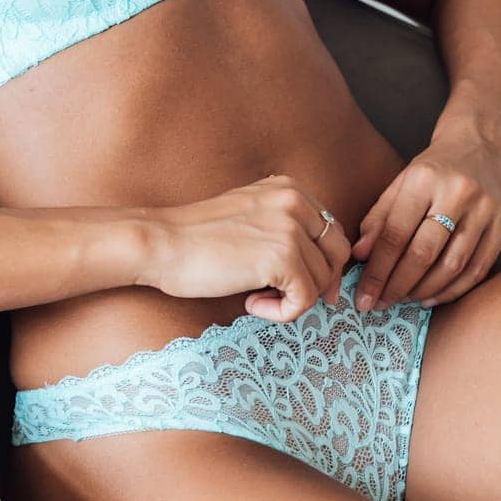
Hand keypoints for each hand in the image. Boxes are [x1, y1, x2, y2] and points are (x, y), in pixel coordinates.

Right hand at [134, 173, 352, 322]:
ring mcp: (290, 228)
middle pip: (338, 254)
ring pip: (322, 281)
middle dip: (319, 283)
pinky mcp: (282, 258)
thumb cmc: (198, 237)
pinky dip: (282, 313)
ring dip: (292, 299)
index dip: (320, 263)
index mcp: (288, 187)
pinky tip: (251, 303)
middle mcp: (294, 201)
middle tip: (286, 298)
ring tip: (256, 296)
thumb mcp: (250, 213)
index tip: (297, 283)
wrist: (162, 243)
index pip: (332, 231)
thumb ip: (285, 226)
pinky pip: (305, 300)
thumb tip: (326, 268)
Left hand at [351, 129, 500, 309]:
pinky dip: (452, 289)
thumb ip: (379, 217)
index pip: (395, 232)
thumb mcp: (402, 181)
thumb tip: (360, 255)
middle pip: (423, 252)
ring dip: (423, 289)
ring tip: (403, 299)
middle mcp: (457, 194)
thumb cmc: (434, 167)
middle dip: (397, 284)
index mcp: (424, 179)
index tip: (363, 293)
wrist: (480, 144)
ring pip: (452, 265)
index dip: (377, 269)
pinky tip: (431, 296)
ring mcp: (484, 212)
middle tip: (379, 303)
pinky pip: (477, 269)